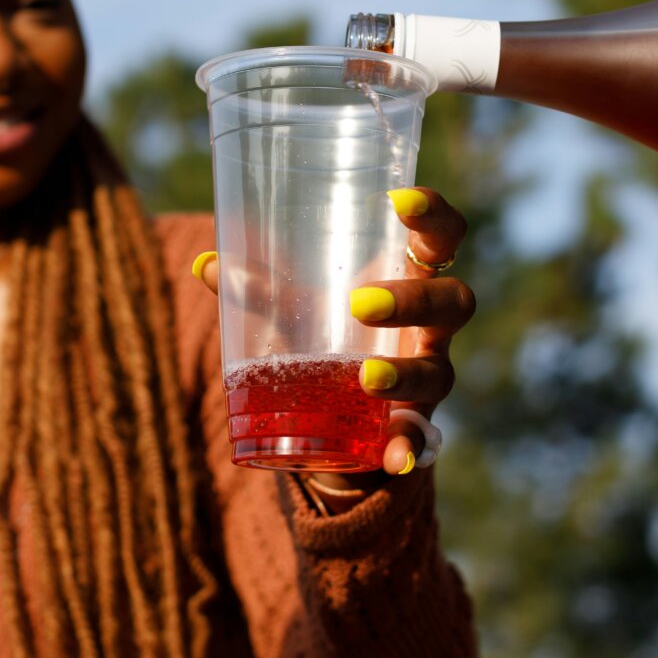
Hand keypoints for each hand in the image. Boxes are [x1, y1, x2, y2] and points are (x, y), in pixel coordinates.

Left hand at [191, 185, 474, 482]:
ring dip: (405, 373)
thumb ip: (258, 292)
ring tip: (366, 377)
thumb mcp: (292, 316)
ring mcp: (427, 379)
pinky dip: (407, 448)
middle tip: (361, 302)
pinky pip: (419, 441)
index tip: (400, 200)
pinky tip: (394, 457)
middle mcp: (430, 330)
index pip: (442, 239)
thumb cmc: (324, 344)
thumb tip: (205, 263)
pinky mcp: (412, 429)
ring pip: (439, 372)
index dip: (434, 216)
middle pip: (453, 301)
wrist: (334, 428)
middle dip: (414, 298)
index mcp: (408, 283)